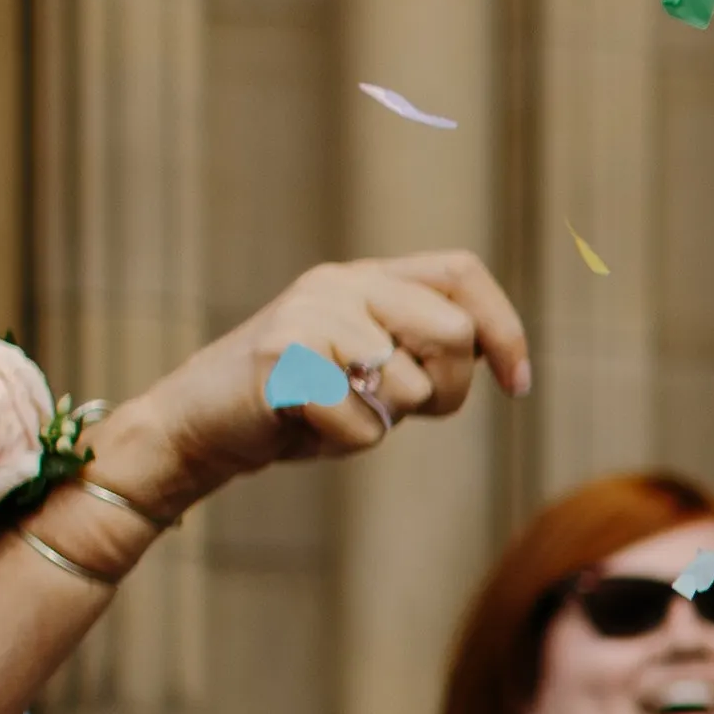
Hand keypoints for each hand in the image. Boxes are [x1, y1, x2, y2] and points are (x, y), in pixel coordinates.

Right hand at [102, 253, 533, 522]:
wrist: (199, 423)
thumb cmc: (298, 406)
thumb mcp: (371, 369)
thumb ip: (422, 351)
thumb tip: (494, 353)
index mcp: (366, 278)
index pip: (462, 271)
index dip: (503, 327)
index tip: (515, 385)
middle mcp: (340, 283)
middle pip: (453, 331)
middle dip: (447, 389)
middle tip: (401, 410)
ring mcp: (309, 314)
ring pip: (408, 384)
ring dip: (384, 420)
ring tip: (335, 412)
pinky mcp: (283, 357)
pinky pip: (362, 421)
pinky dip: (345, 442)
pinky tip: (306, 426)